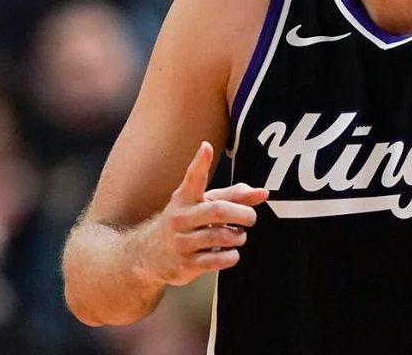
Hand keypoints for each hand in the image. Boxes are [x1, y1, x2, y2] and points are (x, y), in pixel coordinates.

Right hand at [136, 141, 268, 286]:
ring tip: (238, 236)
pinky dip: (231, 256)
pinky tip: (230, 253)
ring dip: (238, 237)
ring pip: (221, 236)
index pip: (193, 178)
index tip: (206, 147)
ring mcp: (181, 241)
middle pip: (218, 210)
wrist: (149, 253)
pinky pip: (217, 260)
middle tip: (251, 218)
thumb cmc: (186, 221)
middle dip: (243, 214)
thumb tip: (263, 193)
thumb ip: (234, 196)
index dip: (201, 162)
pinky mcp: (185, 264)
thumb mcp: (204, 204)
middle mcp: (181, 217)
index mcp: (185, 197)